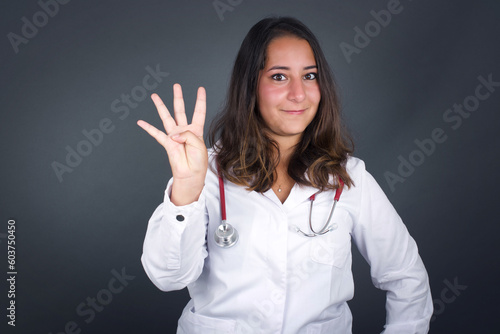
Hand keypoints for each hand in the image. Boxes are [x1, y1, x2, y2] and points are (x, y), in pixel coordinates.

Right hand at [137, 84, 207, 204]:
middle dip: (178, 97)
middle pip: (180, 110)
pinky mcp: (167, 143)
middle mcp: (184, 130)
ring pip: (166, 117)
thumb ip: (187, 135)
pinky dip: (148, 128)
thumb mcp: (198, 144)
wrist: (191, 174)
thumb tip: (174, 133)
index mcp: (196, 130)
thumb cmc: (198, 161)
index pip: (198, 111)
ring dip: (161, 106)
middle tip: (176, 86)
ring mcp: (174, 136)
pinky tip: (141, 122)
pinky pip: (156, 134)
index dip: (200, 100)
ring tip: (154, 96)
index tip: (200, 88)